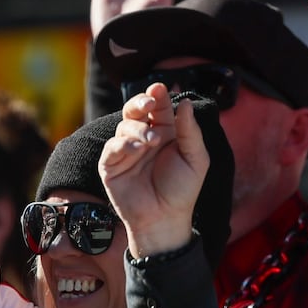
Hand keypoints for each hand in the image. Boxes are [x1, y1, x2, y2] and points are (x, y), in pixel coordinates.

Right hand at [97, 83, 209, 256]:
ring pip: (124, 126)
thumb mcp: (196, 159)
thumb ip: (190, 131)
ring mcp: (126, 152)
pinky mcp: (111, 166)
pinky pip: (112, 147)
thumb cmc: (182, 191)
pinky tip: (136, 149)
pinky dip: (123, 145)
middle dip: (139, 102)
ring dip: (137, 129)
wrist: (163, 219)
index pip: (159, 108)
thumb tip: (184, 103)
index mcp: (166, 133)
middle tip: (148, 101)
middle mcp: (144, 139)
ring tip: (151, 142)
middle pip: (135, 110)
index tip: (159, 88)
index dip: (158, 96)